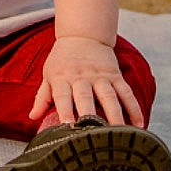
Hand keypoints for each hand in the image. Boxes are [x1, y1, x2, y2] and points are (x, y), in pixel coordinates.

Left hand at [30, 35, 144, 127]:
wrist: (83, 35)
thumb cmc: (62, 60)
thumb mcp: (49, 75)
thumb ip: (42, 97)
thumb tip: (32, 117)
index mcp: (62, 78)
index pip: (62, 95)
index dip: (64, 110)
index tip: (67, 126)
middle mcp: (82, 77)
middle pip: (86, 97)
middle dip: (90, 115)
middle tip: (93, 135)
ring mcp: (100, 76)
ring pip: (109, 96)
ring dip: (115, 115)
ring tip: (118, 134)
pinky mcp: (115, 75)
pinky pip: (126, 92)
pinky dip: (133, 108)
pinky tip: (138, 125)